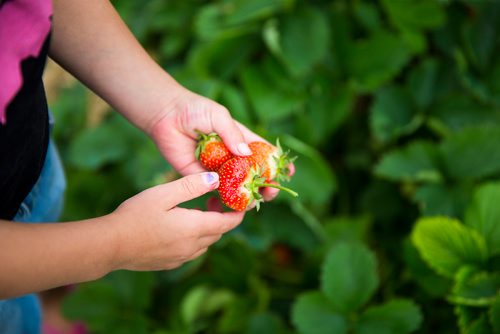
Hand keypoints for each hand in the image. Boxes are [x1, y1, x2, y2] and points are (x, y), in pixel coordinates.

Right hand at [109, 172, 243, 270]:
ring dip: (207, 229)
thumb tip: (216, 179)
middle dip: (221, 218)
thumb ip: (192, 186)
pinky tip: (179, 228)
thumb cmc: (136, 215)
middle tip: (211, 200)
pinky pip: (191, 251)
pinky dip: (194, 239)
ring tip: (195, 212)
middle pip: (218, 233)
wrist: (110, 246)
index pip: (228, 223)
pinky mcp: (169, 264)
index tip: (239, 202)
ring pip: (205, 243)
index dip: (237, 213)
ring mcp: (181, 258)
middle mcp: (192, 247)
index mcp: (195, 228)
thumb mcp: (164, 194)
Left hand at [149, 88, 293, 203]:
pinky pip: (216, 191)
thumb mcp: (219, 116)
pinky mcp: (200, 177)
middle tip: (270, 192)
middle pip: (254, 174)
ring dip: (247, 195)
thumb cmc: (195, 109)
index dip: (278, 164)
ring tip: (253, 201)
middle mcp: (232, 156)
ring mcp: (218, 168)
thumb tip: (247, 154)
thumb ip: (232, 134)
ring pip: (237, 187)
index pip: (264, 153)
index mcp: (240, 139)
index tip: (289, 173)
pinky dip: (225, 200)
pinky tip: (231, 204)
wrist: (166, 116)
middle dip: (266, 184)